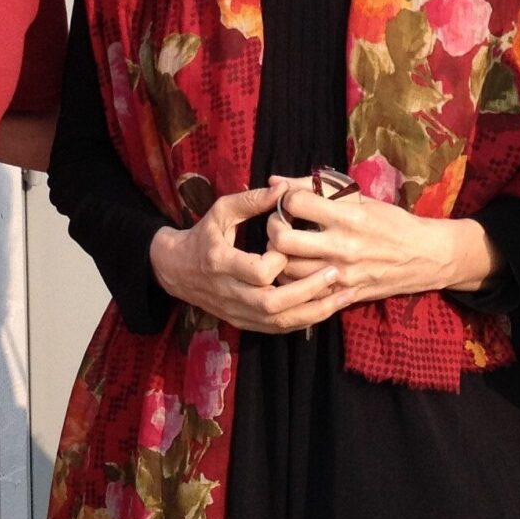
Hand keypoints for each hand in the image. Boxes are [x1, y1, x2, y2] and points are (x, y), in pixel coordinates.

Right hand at [149, 186, 344, 333]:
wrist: (176, 271)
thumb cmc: (203, 235)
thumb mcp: (221, 211)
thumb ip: (252, 200)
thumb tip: (285, 188)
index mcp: (220, 263)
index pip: (257, 272)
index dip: (279, 262)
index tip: (292, 246)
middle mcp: (229, 293)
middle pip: (273, 304)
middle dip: (308, 291)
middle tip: (335, 272)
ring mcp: (237, 312)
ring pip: (280, 322)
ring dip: (315, 311)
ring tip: (343, 294)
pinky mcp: (244, 323)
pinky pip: (278, 329)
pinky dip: (305, 320)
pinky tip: (327, 308)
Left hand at [269, 177, 491, 302]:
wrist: (425, 256)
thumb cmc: (391, 221)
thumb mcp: (360, 198)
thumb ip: (315, 188)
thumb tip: (274, 179)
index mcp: (349, 216)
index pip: (296, 203)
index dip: (285, 199)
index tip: (290, 201)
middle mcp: (343, 246)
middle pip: (283, 240)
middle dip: (273, 228)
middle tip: (278, 224)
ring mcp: (342, 274)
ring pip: (287, 269)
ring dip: (279, 256)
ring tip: (286, 247)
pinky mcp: (344, 294)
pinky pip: (304, 291)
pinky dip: (294, 279)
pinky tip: (298, 268)